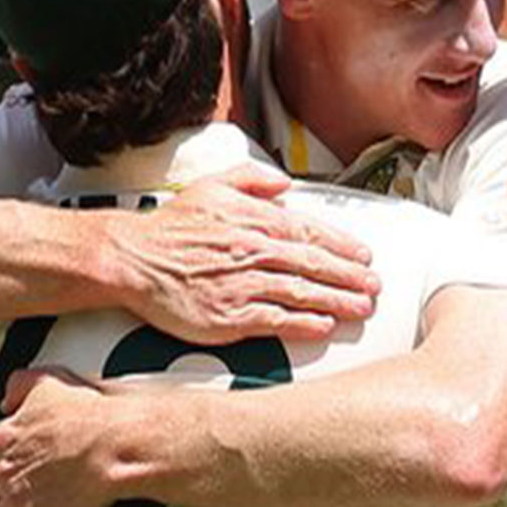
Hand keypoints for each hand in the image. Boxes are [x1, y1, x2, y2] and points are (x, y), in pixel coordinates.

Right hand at [111, 161, 379, 343]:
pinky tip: (323, 327)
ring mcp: (242, 285)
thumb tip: (284, 182)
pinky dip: (303, 324)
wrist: (131, 259)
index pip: (310, 233)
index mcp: (254, 220)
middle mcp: (253, 252)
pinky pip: (275, 320)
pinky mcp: (228, 316)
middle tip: (374, 286)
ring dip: (336, 301)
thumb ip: (252, 179)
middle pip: (314, 265)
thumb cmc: (170, 226)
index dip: (342, 245)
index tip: (364, 255)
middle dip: (350, 276)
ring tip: (362, 308)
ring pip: (301, 293)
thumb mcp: (211, 186)